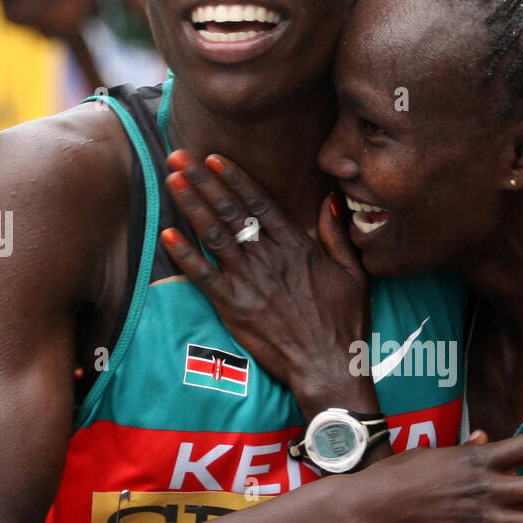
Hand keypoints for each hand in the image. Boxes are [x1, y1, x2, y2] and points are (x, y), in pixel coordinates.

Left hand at [160, 151, 370, 405]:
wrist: (328, 366)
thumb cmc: (345, 323)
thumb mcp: (355, 274)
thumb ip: (338, 235)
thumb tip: (331, 199)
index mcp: (298, 247)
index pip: (260, 203)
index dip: (234, 178)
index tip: (213, 158)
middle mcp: (270, 258)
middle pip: (231, 211)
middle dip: (203, 181)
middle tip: (179, 156)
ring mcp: (250, 282)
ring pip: (215, 235)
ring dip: (191, 205)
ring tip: (172, 181)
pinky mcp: (235, 307)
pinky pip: (204, 276)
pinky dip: (185, 255)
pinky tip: (167, 234)